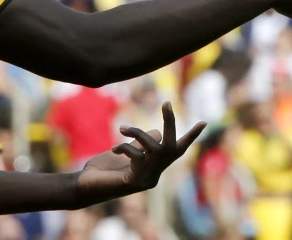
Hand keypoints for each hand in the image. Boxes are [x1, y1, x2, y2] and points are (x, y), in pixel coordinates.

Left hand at [76, 102, 204, 200]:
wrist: (86, 187)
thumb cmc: (106, 169)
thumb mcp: (129, 153)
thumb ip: (143, 144)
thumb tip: (156, 133)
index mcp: (156, 164)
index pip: (179, 148)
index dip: (192, 136)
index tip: (205, 121)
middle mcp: (156, 172)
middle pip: (171, 145)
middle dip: (170, 122)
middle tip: (167, 103)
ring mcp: (147, 177)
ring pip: (151, 146)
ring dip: (136, 134)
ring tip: (122, 129)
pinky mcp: (135, 180)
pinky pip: (135, 156)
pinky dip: (125, 148)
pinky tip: (115, 150)